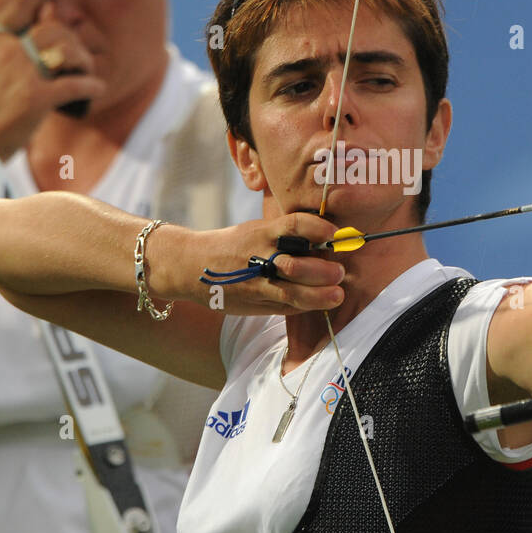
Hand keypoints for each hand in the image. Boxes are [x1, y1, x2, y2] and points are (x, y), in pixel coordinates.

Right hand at [0, 0, 105, 158]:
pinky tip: (98, 89)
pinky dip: (92, 86)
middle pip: (54, 30)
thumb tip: (35, 44)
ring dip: (84, 62)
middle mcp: (7, 52)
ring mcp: (21, 74)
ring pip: (67, 50)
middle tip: (81, 62)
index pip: (19, 8)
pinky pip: (76, 84)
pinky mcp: (36, 99)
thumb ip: (6, 56)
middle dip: (74, 43)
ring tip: (87, 75)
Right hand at [175, 214, 347, 314]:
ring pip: (291, 292)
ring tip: (337, 295)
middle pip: (296, 264)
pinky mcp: (253, 302)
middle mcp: (260, 256)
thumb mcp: (255, 230)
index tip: (333, 234)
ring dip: (318, 295)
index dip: (316, 229)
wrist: (192, 266)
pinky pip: (283, 306)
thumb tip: (324, 241)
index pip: (294, 226)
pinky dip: (303, 305)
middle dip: (322, 270)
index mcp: (262, 233)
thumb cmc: (232, 245)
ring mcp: (256, 282)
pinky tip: (318, 303)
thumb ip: (285, 235)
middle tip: (340, 272)